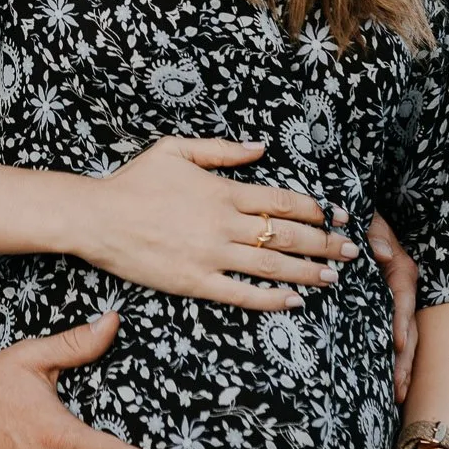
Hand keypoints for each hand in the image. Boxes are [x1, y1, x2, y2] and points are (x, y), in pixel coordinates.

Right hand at [78, 138, 359, 308]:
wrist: (98, 217)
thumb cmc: (135, 181)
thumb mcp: (177, 150)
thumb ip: (222, 149)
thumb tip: (261, 147)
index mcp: (222, 191)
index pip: (282, 201)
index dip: (315, 209)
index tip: (337, 216)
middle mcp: (223, 224)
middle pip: (286, 235)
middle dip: (323, 244)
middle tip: (350, 251)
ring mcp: (211, 256)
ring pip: (271, 265)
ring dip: (307, 272)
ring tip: (332, 278)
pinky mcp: (196, 283)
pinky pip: (242, 294)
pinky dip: (272, 299)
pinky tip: (294, 301)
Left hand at [367, 211, 418, 399]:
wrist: (360, 222)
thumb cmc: (365, 221)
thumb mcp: (371, 222)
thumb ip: (375, 235)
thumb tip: (380, 253)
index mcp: (402, 272)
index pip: (403, 302)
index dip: (401, 323)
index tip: (396, 345)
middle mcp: (404, 293)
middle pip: (409, 331)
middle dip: (404, 361)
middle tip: (398, 390)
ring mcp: (397, 306)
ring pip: (405, 341)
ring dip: (402, 368)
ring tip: (397, 397)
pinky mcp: (386, 313)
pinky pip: (392, 339)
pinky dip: (393, 362)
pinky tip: (388, 387)